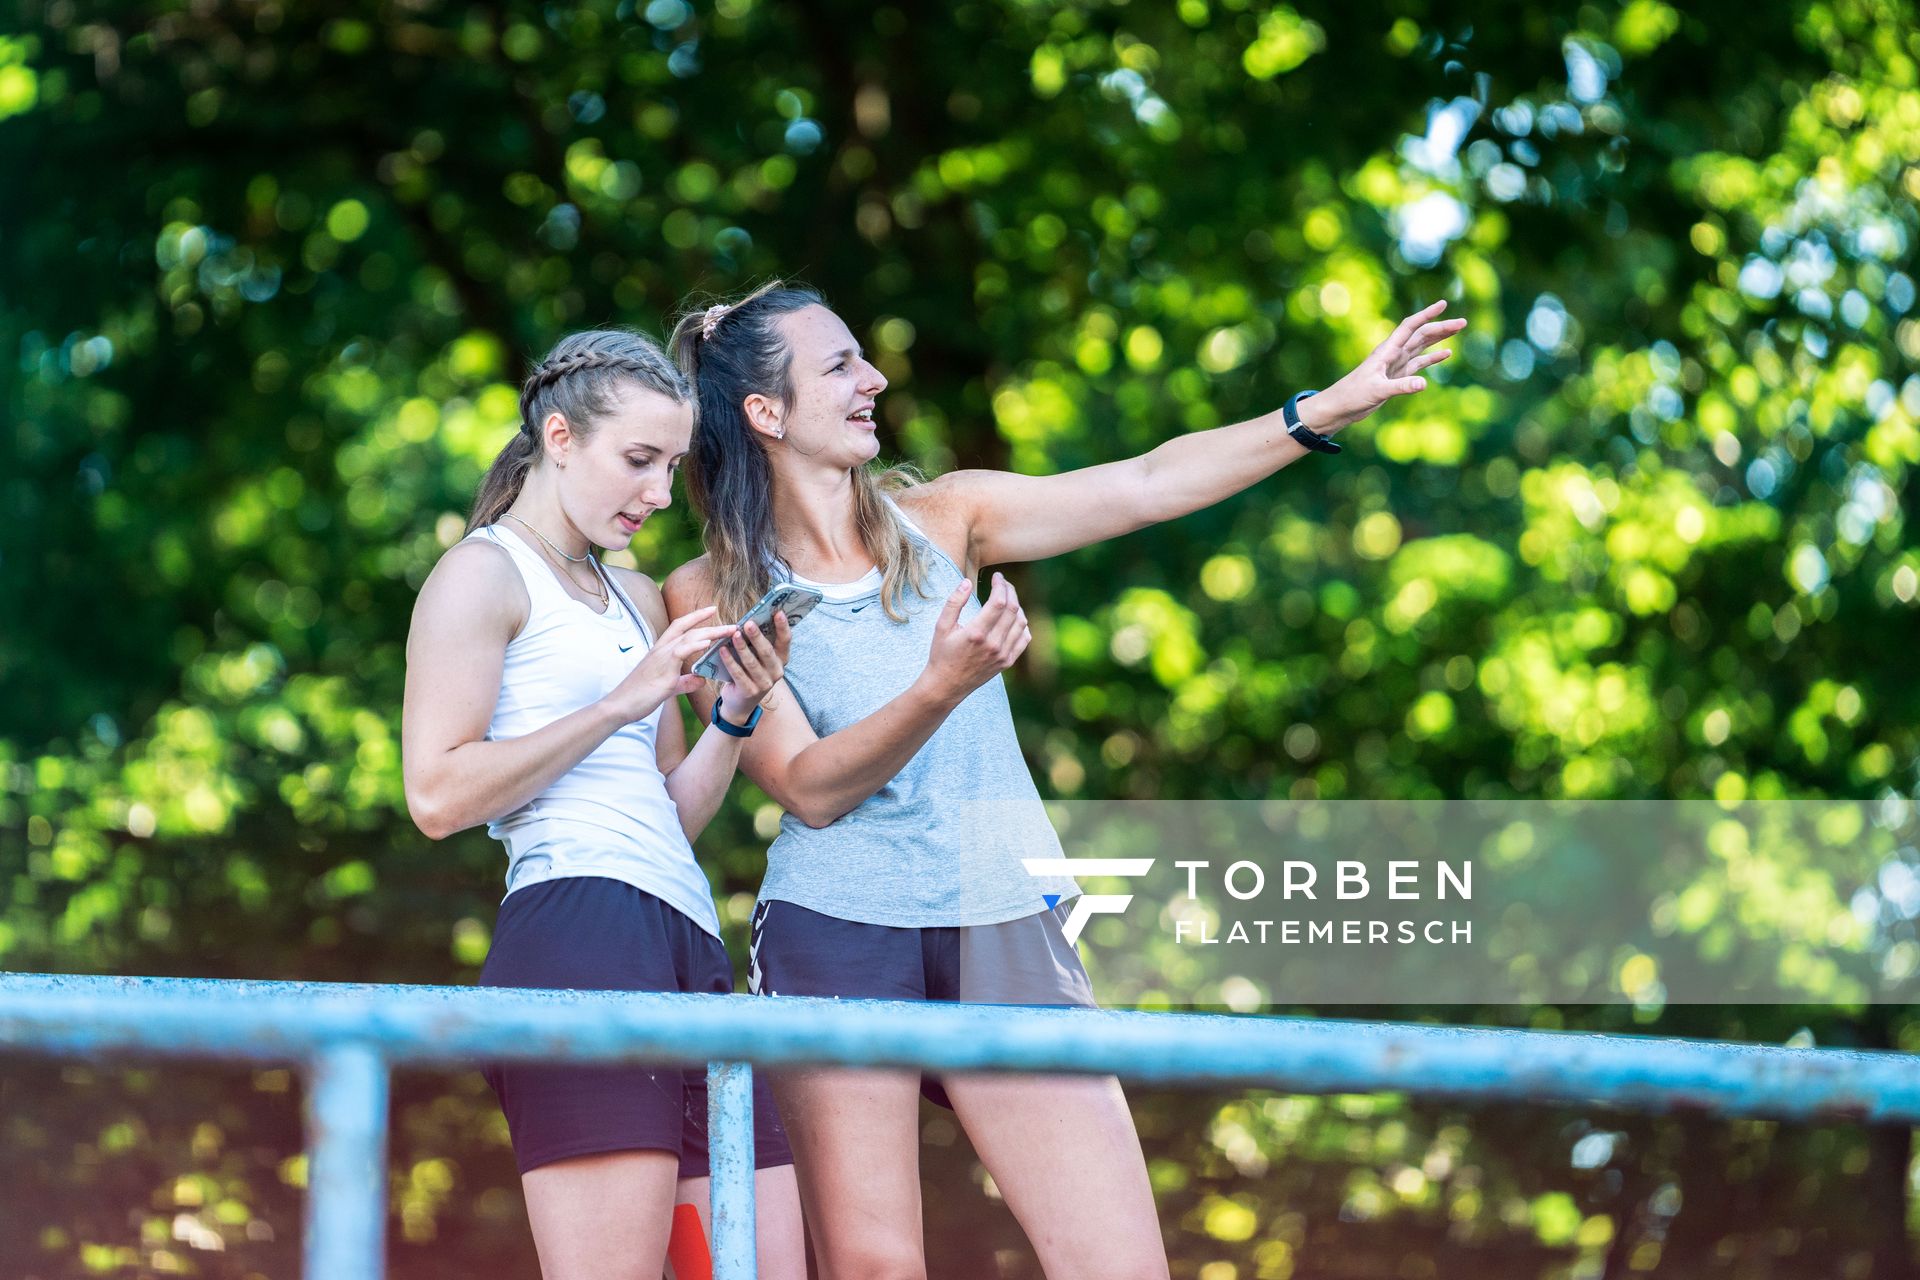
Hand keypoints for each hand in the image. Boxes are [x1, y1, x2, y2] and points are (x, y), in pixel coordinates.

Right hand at [602, 606, 734, 722]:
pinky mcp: (662, 669)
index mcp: (661, 650)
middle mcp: (661, 649)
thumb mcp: (668, 687)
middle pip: (688, 628)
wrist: (620, 706)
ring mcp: (661, 657)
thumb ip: (685, 682)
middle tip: (733, 622)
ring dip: (711, 632)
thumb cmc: (640, 696)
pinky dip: (695, 645)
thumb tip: (701, 680)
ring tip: (730, 630)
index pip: (680, 626)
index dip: (696, 616)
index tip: (712, 609)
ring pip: (689, 637)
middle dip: (711, 623)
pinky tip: (708, 642)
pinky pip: (680, 652)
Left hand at [714, 611, 792, 723]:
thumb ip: (758, 642)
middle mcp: (776, 672)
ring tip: (734, 635)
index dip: (783, 626)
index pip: (785, 641)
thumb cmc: (749, 672)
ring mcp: (764, 684)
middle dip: (757, 636)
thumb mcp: (758, 657)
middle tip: (749, 623)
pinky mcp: (749, 691)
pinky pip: (738, 673)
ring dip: (742, 648)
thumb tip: (752, 618)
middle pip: (767, 651)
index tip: (778, 612)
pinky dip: (730, 661)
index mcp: (781, 660)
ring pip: (752, 662)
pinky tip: (722, 650)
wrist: (740, 702)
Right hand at [920, 572, 1030, 706]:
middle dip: (1010, 590)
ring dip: (1017, 606)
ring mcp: (1002, 654)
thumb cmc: (941, 654)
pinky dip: (1022, 624)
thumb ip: (954, 602)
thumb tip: (967, 582)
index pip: (999, 602)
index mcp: (976, 633)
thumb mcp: (941, 626)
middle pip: (1013, 609)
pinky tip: (1013, 617)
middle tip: (1003, 583)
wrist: (947, 685)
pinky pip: (1024, 639)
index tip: (997, 576)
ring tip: (1007, 598)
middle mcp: (993, 644)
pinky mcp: (1007, 662)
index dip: (1001, 584)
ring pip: (1021, 622)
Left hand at [1307, 299, 1466, 432]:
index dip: (1426, 314)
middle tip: (1463, 322)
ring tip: (1458, 329)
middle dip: (1441, 327)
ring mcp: (1396, 364)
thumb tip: (1424, 384)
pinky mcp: (1397, 376)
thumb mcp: (1378, 391)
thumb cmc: (1353, 395)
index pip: (1410, 326)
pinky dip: (1433, 358)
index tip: (1443, 304)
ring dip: (1439, 338)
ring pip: (1421, 346)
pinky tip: (1447, 353)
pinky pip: (1419, 363)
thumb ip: (1401, 387)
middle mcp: (1393, 353)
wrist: (1340, 407)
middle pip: (1420, 334)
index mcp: (1387, 350)